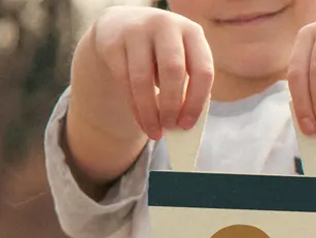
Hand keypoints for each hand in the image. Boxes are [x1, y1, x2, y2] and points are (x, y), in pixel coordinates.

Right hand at [94, 6, 213, 139]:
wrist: (125, 26)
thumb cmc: (162, 56)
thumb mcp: (181, 62)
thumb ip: (187, 88)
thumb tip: (183, 125)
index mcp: (192, 33)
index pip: (202, 70)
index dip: (196, 102)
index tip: (187, 125)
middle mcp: (166, 26)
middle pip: (172, 71)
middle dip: (172, 106)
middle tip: (170, 127)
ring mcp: (137, 31)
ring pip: (143, 79)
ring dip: (150, 112)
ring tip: (155, 133)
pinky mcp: (113, 42)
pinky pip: (124, 82)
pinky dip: (135, 108)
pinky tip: (142, 121)